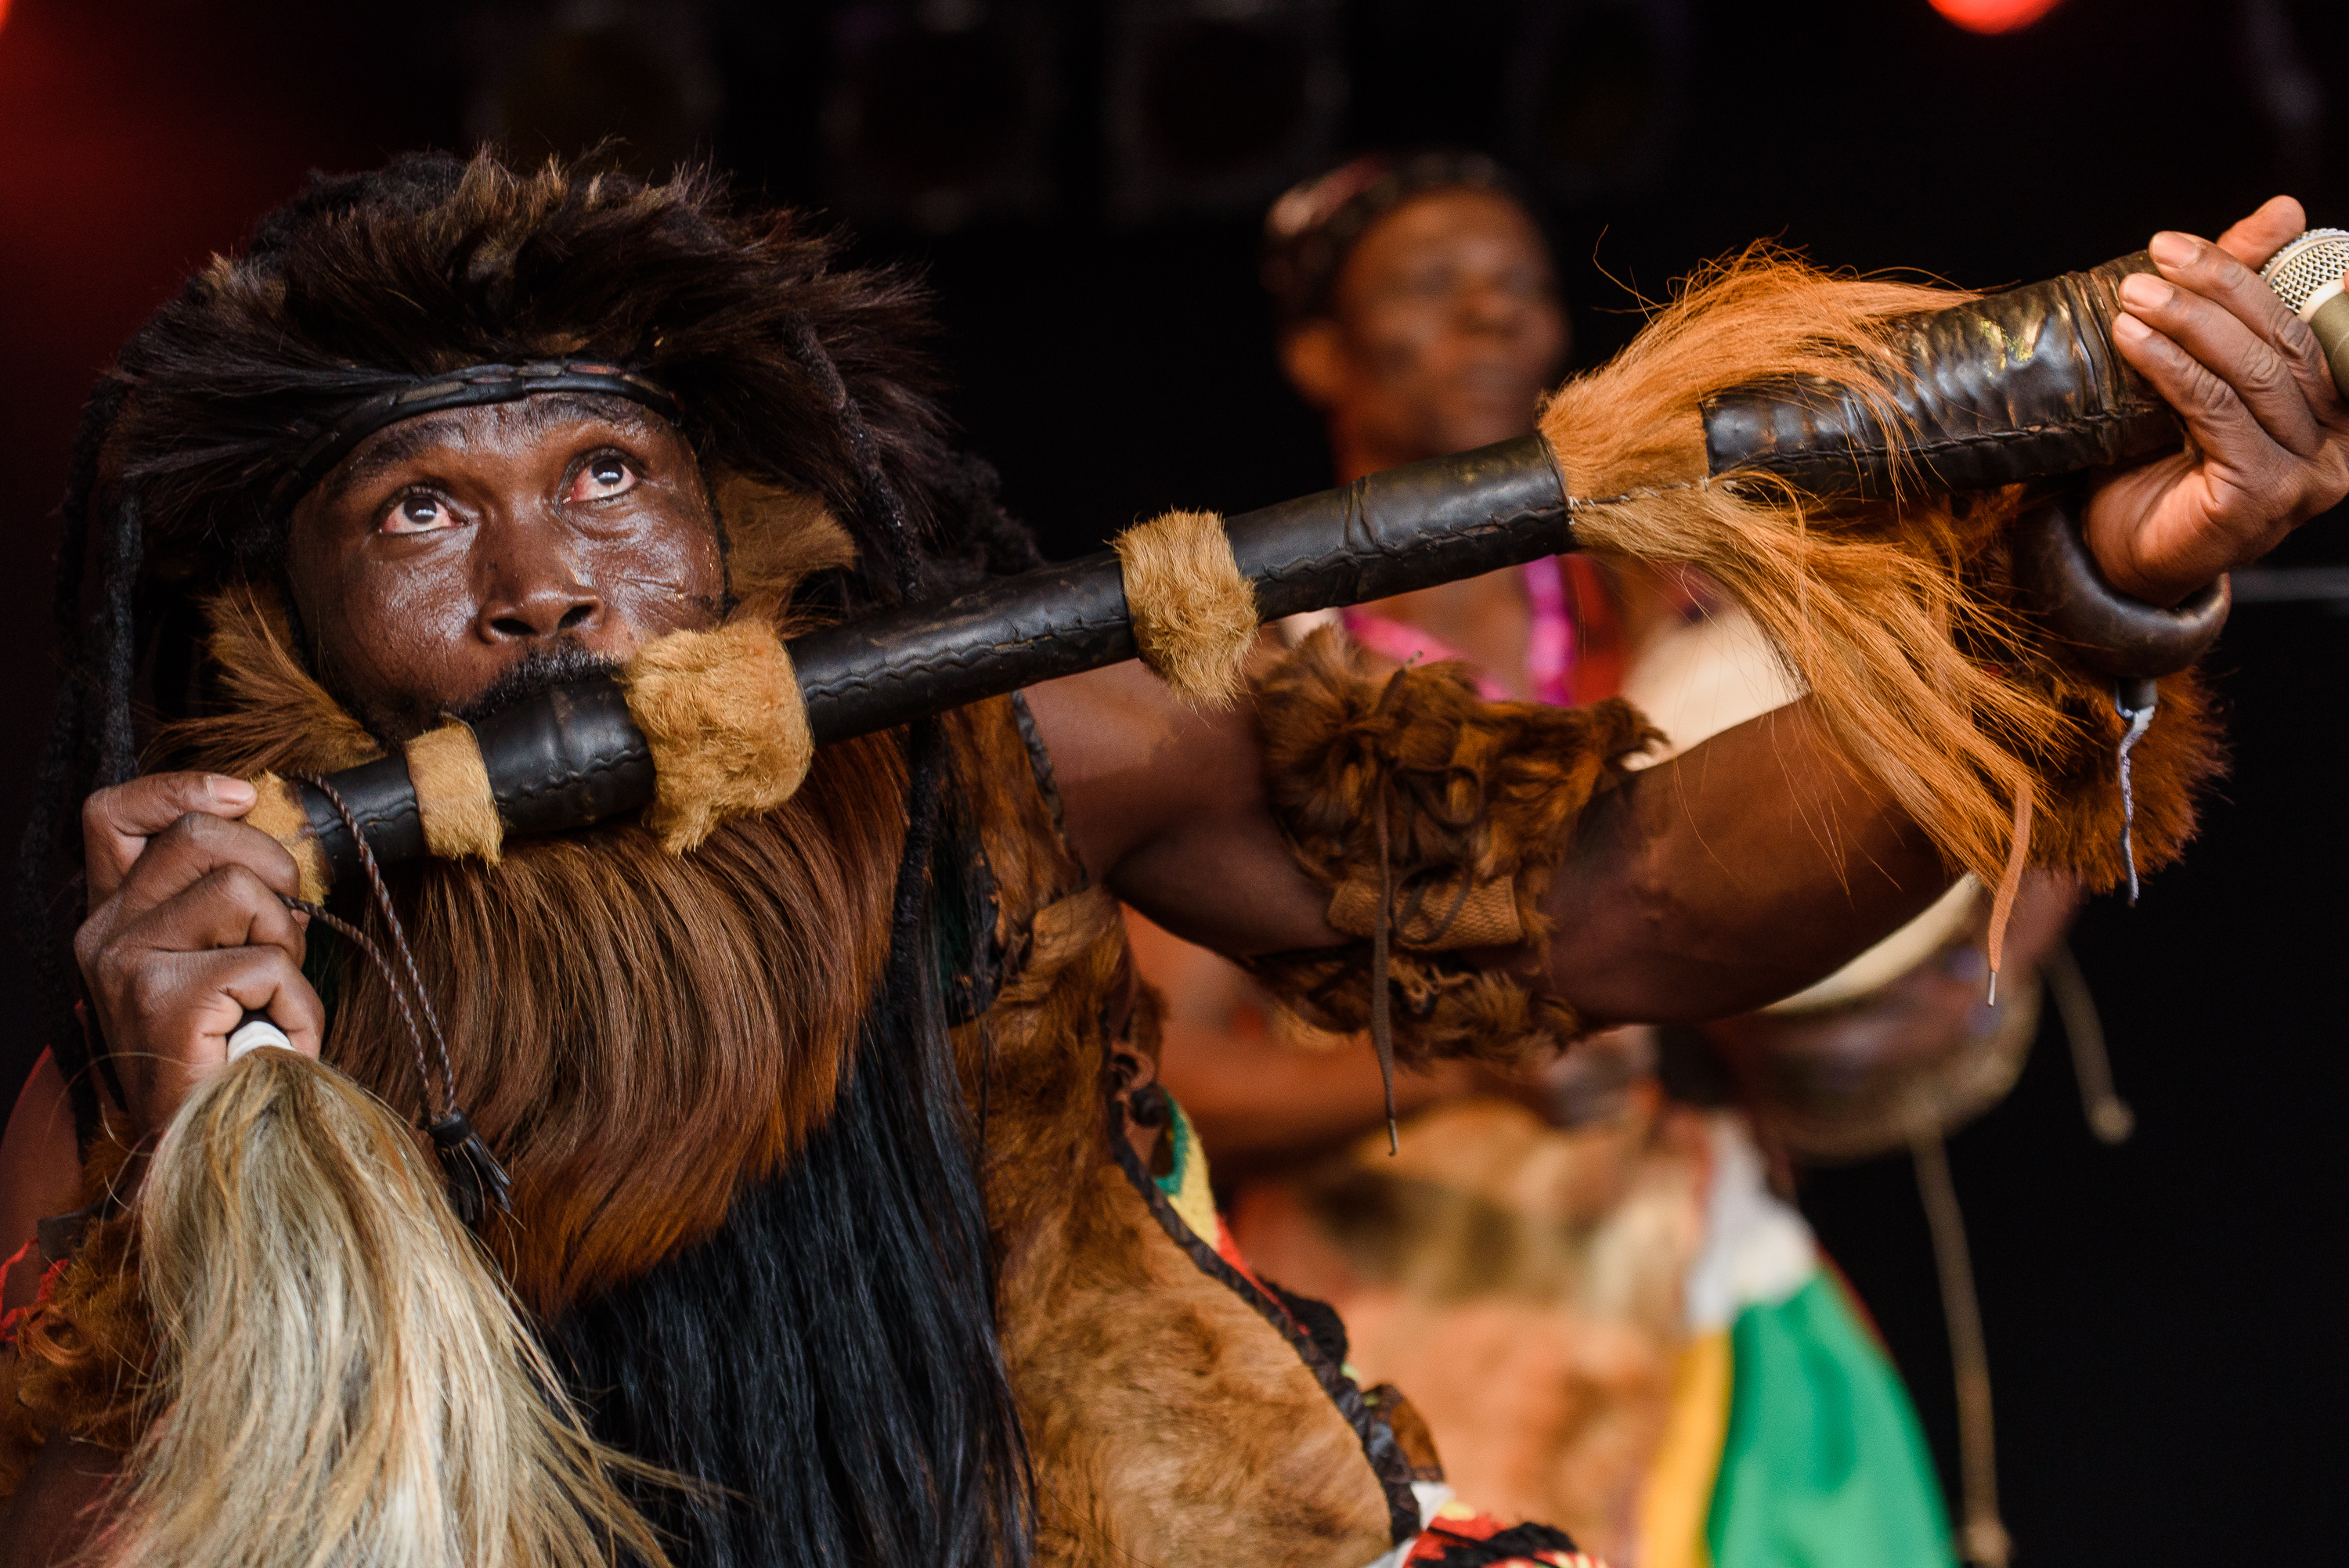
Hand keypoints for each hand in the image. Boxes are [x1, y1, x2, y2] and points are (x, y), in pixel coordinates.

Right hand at [73, 772, 324, 1139]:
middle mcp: (105, 934)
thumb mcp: (216, 957)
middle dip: (271, 870)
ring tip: (271, 995)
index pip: (114, 814)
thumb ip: (224, 898)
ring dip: (285, 941)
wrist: (207, 1141)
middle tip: (282, 933)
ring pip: (240, 891)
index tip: (242, 797)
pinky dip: (297, 1002)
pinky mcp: (163, 1000)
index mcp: (114, 917)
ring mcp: (126, 965)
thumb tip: (271, 837)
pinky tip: (278, 1038)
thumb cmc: (227, 1049)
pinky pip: (266, 963)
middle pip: (200, 836)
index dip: (179, 788)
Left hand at [2085, 195, 2348, 603]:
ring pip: (2253, 374)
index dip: (2254, 272)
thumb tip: (2284, 211)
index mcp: (2339, 406)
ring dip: (2188, 323)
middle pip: (2283, 342)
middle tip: (2156, 257)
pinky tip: (2133, 341)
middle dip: (2217, 288)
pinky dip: (2173, 368)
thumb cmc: (2160, 461)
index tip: (2182, 243)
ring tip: (2133, 295)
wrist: (2119, 553)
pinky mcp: (2263, 496)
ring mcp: (2308, 475)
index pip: (2307, 321)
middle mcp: (2339, 443)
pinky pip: (2217, 413)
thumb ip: (2237, 303)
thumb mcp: (2199, 372)